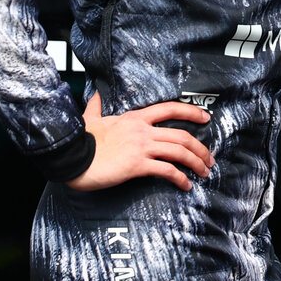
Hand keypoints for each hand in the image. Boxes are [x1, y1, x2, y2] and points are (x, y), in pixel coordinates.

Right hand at [66, 91, 214, 191]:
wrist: (70, 157)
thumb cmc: (80, 140)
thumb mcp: (90, 119)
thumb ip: (96, 106)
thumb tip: (95, 95)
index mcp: (135, 117)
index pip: (170, 109)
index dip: (191, 113)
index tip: (206, 118)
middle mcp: (142, 130)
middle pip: (182, 135)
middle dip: (201, 148)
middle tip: (209, 159)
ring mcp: (141, 147)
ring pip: (179, 152)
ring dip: (196, 163)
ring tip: (204, 173)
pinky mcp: (137, 165)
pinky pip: (167, 170)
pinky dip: (180, 178)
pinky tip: (186, 185)